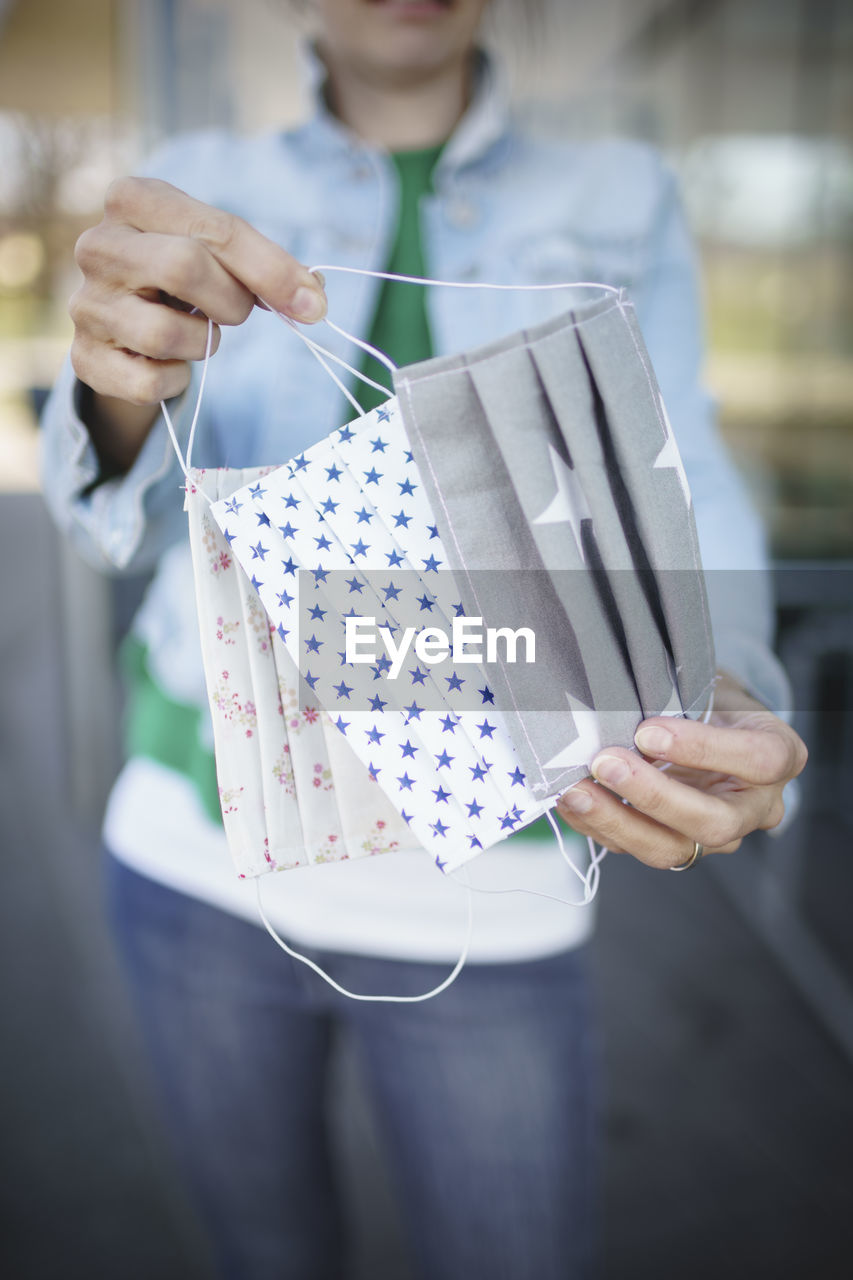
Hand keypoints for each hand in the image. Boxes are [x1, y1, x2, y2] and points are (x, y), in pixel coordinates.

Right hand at [69, 177, 326, 468]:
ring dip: (204, 344)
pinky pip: (148, 383)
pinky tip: (170, 365)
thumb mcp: (222, 255)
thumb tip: (313, 301)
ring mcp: (86, 303)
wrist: (127, 320)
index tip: (312, 305)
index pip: (215, 230)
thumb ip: (269, 270)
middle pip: (183, 266)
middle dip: (231, 301)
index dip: (271, 271)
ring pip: (163, 333)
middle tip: (239, 312)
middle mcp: (98, 245)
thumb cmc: (183, 277)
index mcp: (134, 200)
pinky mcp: (84, 358)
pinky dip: (175, 382)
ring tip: (198, 334)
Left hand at [555, 673, 807, 868]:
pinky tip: (571, 802)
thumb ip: (682, 700)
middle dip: (654, 797)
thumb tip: (619, 710)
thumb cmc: (712, 700)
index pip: (758, 761)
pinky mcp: (677, 846)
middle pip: (714, 823)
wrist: (708, 725)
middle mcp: (756, 807)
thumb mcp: (711, 685)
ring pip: (672, 849)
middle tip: (605, 763)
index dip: (702, 748)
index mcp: (779, 756)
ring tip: (575, 791)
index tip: (648, 730)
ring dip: (617, 821)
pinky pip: (636, 849)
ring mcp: (717, 835)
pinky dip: (598, 826)